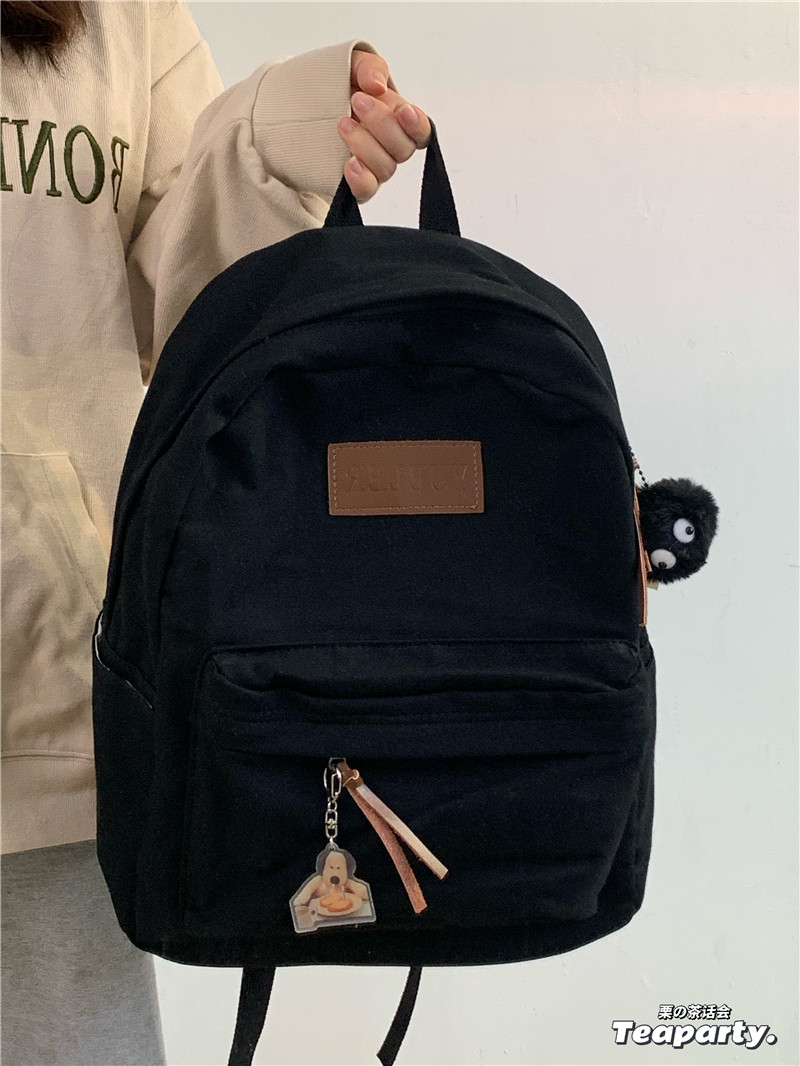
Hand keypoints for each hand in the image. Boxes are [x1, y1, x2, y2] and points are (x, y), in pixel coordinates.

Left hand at [338, 49, 431, 203]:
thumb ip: (369, 68)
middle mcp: (390, 148)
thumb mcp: (352, 66)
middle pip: (403, 148)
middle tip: (356, 100)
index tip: (404, 111)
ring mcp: (373, 168)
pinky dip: (361, 178)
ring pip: (385, 168)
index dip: (417, 124)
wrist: (300, 107)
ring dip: (366, 145)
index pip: (420, 130)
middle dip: (382, 124)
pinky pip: (366, 191)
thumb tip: (376, 85)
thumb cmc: (334, 88)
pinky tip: (349, 163)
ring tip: (342, 123)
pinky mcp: (354, 184)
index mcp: (397, 121)